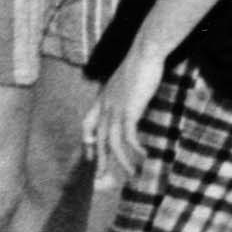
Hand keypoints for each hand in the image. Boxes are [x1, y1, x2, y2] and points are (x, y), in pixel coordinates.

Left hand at [91, 63, 155, 185]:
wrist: (145, 52)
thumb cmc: (141, 63)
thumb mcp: (127, 81)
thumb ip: (124, 93)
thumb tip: (131, 101)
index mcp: (102, 99)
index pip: (87, 123)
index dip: (87, 140)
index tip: (90, 155)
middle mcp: (104, 106)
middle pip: (97, 139)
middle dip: (100, 161)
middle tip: (102, 179)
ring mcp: (114, 109)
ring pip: (111, 143)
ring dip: (121, 161)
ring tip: (131, 174)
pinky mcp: (128, 110)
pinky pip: (127, 136)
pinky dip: (134, 148)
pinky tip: (142, 156)